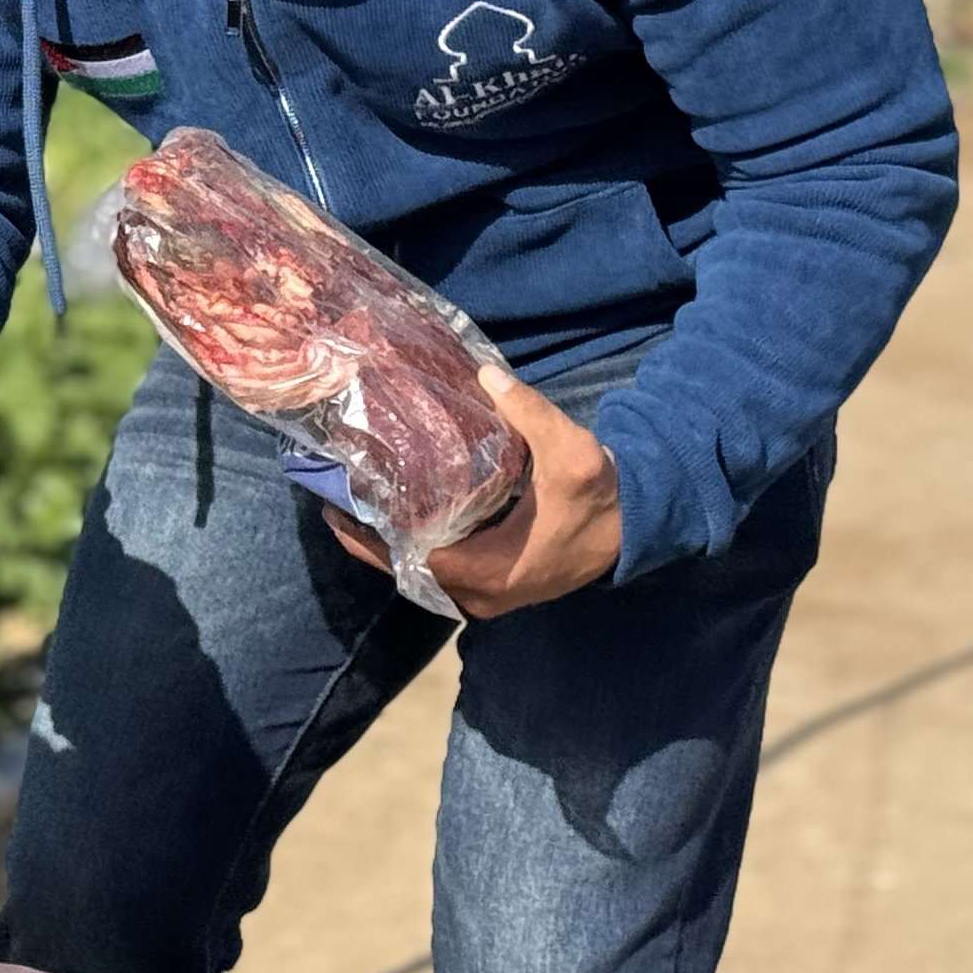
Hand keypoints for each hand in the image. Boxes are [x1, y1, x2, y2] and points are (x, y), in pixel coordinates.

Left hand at [320, 367, 623, 617]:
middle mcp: (482, 595)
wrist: (637, 527)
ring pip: (422, 577)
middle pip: (406, 573)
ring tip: (357, 509)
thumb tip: (486, 376)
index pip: (411, 560)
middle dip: (368, 542)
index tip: (338, 507)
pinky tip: (398, 521)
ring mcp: (490, 596)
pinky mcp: (497, 586)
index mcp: (490, 571)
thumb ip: (528, 412)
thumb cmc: (601, 496)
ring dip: (389, 548)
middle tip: (334, 503)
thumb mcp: (570, 450)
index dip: (370, 537)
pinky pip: (441, 574)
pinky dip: (415, 551)